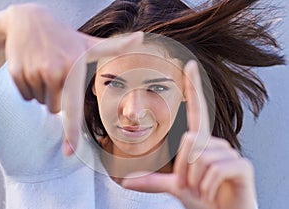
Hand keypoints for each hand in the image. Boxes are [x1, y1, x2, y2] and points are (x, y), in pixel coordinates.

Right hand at [3, 3, 142, 155]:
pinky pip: (26, 95)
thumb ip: (116, 47)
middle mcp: (54, 72)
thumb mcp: (89, 43)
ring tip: (46, 67)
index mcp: (73, 69)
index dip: (71, 132)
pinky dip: (29, 86)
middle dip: (58, 97)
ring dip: (44, 91)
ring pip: (41, 102)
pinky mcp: (16, 73)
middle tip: (59, 72)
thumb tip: (142, 37)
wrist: (29, 20)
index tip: (70, 152)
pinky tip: (33, 67)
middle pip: (55, 109)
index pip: (73, 108)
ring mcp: (33, 72)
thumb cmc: (66, 37)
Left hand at [121, 61, 256, 208]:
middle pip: (188, 142)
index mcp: (201, 144)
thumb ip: (153, 181)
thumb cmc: (203, 199)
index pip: (196, 109)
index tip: (189, 63)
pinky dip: (207, 188)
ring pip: (199, 158)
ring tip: (206, 190)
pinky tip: (215, 193)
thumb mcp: (177, 187)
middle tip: (194, 186)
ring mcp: (230, 153)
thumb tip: (125, 180)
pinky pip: (214, 171)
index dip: (193, 86)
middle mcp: (216, 143)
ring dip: (196, 183)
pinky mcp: (241, 165)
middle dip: (185, 170)